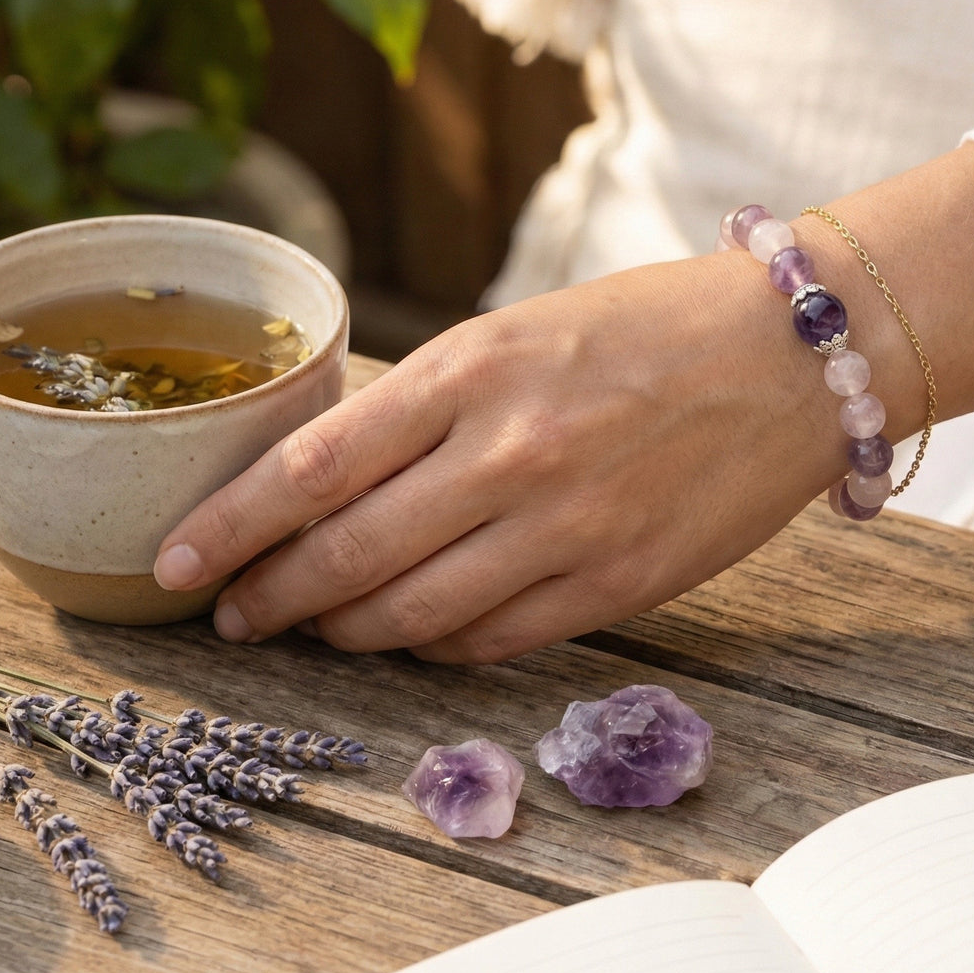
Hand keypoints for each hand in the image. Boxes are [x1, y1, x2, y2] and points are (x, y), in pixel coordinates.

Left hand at [153, 252, 858, 662]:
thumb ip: (433, 404)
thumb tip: (334, 480)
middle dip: (269, 597)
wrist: (796, 351)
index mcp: (475, 368)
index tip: (177, 564)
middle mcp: (511, 451)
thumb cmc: (651, 325)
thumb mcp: (523, 331)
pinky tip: (417, 637)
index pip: (314, 465)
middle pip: (347, 555)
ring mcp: (568, 527)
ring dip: (345, 633)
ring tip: (314, 630)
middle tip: (233, 616)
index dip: (230, 526)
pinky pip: (496, 640)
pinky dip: (437, 647)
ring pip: (413, 616)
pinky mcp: (621, 583)